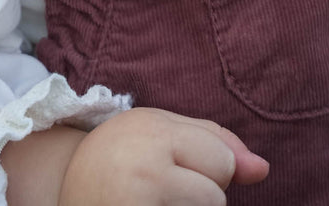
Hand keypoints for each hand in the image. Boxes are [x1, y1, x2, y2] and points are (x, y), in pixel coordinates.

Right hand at [58, 107, 268, 204]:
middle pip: (218, 194)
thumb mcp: (159, 139)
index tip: (166, 171)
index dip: (205, 172)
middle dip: (198, 198)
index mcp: (150, 129)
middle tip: (153, 193)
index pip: (222, 160)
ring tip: (149, 205)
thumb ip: (213, 143)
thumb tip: (263, 169)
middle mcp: (145, 162)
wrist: (65, 197)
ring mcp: (140, 200)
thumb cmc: (118, 168)